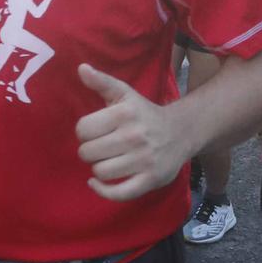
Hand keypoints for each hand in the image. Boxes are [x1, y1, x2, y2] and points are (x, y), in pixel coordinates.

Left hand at [74, 66, 187, 201]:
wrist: (180, 132)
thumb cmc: (143, 113)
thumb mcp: (124, 94)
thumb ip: (102, 82)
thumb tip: (81, 68)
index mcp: (125, 113)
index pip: (83, 129)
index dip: (84, 132)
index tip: (95, 131)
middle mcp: (135, 136)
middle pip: (88, 152)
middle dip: (90, 151)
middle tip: (101, 146)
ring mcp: (144, 160)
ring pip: (101, 172)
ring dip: (99, 168)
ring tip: (107, 160)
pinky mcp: (150, 180)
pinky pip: (118, 193)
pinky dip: (103, 190)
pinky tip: (97, 182)